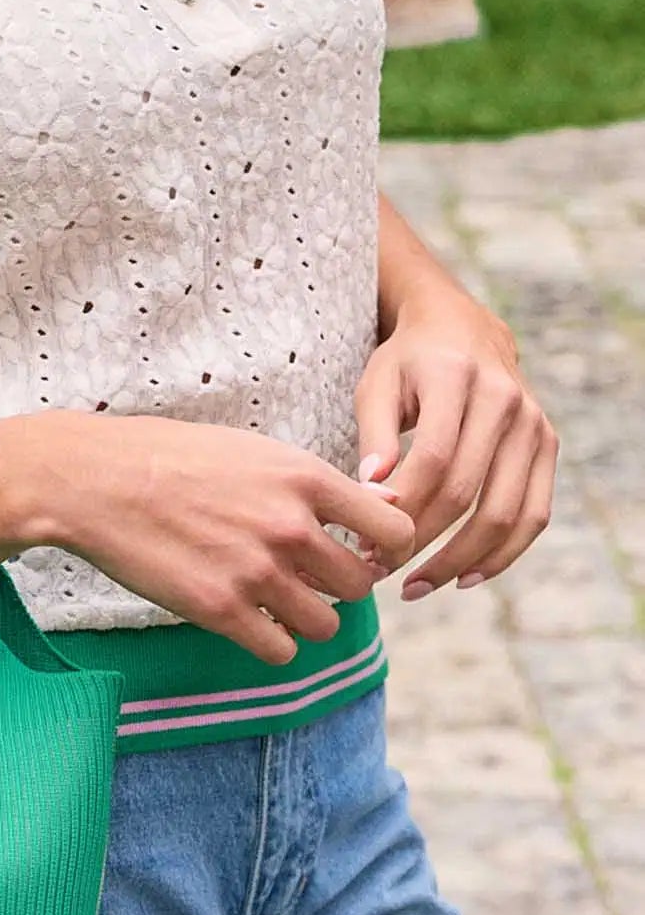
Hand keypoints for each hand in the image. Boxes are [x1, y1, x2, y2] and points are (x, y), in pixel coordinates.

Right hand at [38, 413, 415, 666]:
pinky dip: (271, 642)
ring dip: (306, 618)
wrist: (96, 480)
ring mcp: (256, 571)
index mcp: (304, 477)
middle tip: (306, 578)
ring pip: (326, 625)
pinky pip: (281, 651)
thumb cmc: (172, 458)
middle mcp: (290, 526)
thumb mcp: (254, 451)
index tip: (360, 551)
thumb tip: (380, 506)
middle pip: (360, 584)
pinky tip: (247, 619)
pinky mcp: (221, 610)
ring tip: (274, 600)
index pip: (393, 529)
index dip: (384, 547)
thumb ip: (314, 484)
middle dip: (338, 586)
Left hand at [353, 289, 558, 600]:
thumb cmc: (408, 363)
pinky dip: (503, 554)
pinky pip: (534, 514)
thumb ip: (374, 436)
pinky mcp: (548, 446)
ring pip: (505, 512)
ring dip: (460, 559)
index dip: (402, 507)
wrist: (462, 328)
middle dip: (421, 540)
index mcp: (455, 377)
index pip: (433, 458)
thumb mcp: (377, 384)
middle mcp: (504, 400)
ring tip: (417, 585)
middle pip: (466, 490)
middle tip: (380, 569)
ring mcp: (533, 424)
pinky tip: (465, 577)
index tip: (366, 541)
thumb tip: (372, 496)